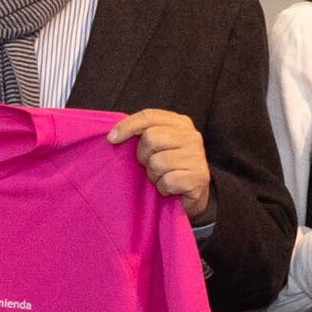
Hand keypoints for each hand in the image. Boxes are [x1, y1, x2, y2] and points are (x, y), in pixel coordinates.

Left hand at [111, 106, 212, 221]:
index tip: (111, 139)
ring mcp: (197, 156)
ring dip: (154, 175)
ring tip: (162, 177)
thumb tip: (113, 135)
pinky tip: (170, 188)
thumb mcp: (159, 146)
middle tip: (150, 165)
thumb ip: (144, 134)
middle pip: (151, 138)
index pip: (149, 116)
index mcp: (181, 123)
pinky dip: (163, 188)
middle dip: (143, 156)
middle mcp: (191, 136)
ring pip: (157, 162)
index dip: (127, 126)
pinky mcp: (199, 177)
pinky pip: (167, 182)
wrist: (194, 194)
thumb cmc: (170, 168)